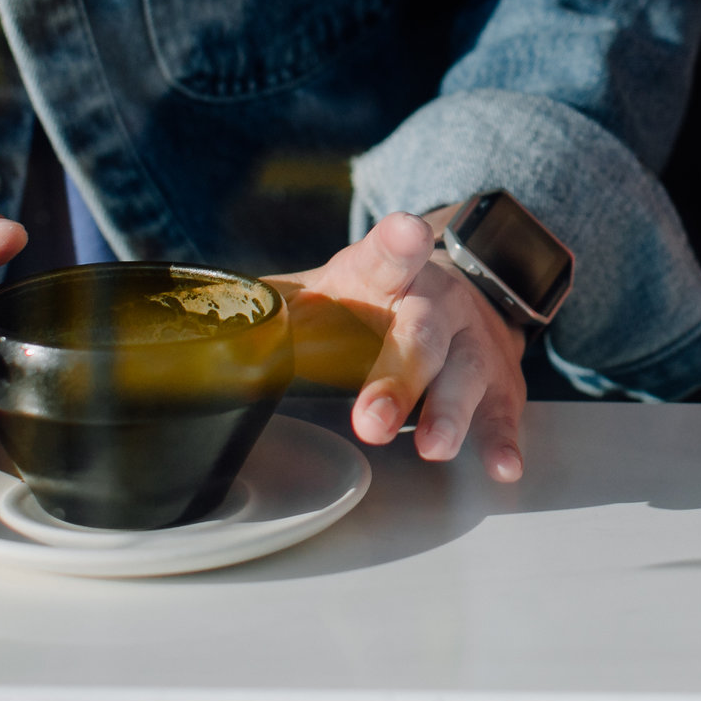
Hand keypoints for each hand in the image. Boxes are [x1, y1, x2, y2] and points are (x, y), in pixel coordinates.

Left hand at [270, 211, 525, 481]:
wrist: (453, 288)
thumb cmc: (368, 300)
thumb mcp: (322, 291)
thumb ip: (270, 309)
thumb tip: (196, 332)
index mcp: (385, 274)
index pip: (388, 255)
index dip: (397, 244)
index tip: (405, 234)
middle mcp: (438, 299)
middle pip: (423, 331)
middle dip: (401, 376)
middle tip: (373, 421)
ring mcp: (473, 337)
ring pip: (467, 371)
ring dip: (450, 411)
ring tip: (434, 448)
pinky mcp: (501, 375)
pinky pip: (505, 408)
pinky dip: (504, 438)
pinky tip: (502, 466)